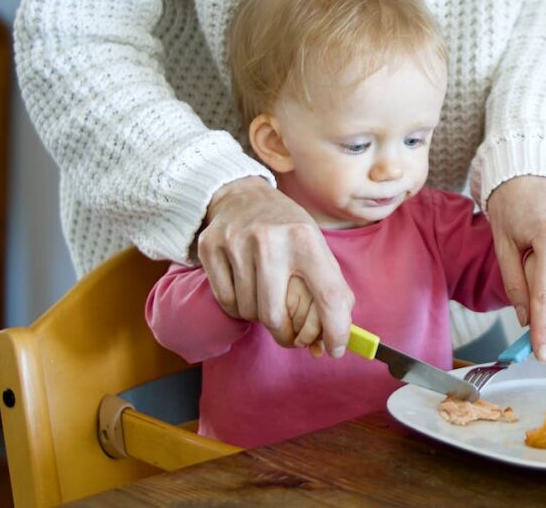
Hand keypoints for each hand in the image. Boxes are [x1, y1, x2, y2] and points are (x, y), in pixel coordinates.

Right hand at [197, 177, 353, 356]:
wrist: (242, 196)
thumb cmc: (287, 229)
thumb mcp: (317, 247)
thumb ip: (331, 290)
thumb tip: (333, 341)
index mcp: (306, 239)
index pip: (328, 295)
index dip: (335, 330)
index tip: (335, 350)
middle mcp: (270, 240)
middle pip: (275, 315)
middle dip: (286, 336)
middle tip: (291, 337)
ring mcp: (236, 243)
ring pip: (249, 311)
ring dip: (260, 318)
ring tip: (267, 300)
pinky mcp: (210, 247)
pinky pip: (226, 302)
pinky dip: (239, 308)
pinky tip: (247, 292)